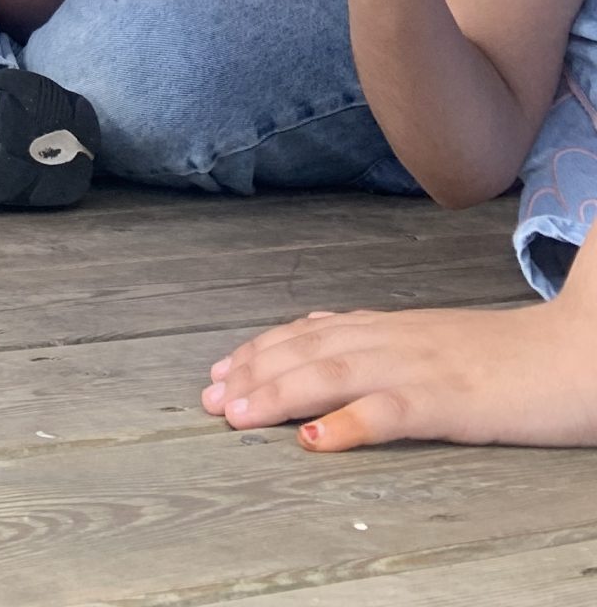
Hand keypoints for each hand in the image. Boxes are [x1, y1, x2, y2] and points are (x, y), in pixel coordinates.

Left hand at [202, 293, 596, 449]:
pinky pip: (389, 412)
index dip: (258, 351)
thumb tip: (325, 336)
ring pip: (332, 375)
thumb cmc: (509, 356)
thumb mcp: (435, 341)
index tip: (217, 372)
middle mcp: (394, 339)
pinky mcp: (449, 403)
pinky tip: (313, 441)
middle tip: (208, 400)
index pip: (308, 333)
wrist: (578, 351)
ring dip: (277, 394)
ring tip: (235, 414)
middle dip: (251, 373)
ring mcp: (419, 369)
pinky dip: (346, 425)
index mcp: (391, 327)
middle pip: (306, 351)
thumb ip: (383, 340)